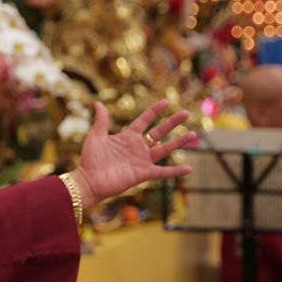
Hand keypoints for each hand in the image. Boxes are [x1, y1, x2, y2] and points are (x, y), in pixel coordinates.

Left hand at [70, 100, 195, 208]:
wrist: (88, 180)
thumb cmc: (90, 159)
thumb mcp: (96, 136)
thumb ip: (101, 120)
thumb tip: (98, 102)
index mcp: (127, 137)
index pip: (144, 121)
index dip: (154, 111)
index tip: (166, 101)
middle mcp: (137, 147)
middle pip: (159, 132)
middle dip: (172, 123)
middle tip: (186, 113)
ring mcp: (142, 161)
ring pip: (165, 149)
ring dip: (179, 142)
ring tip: (193, 134)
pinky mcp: (143, 174)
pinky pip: (162, 172)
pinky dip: (175, 171)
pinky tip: (189, 168)